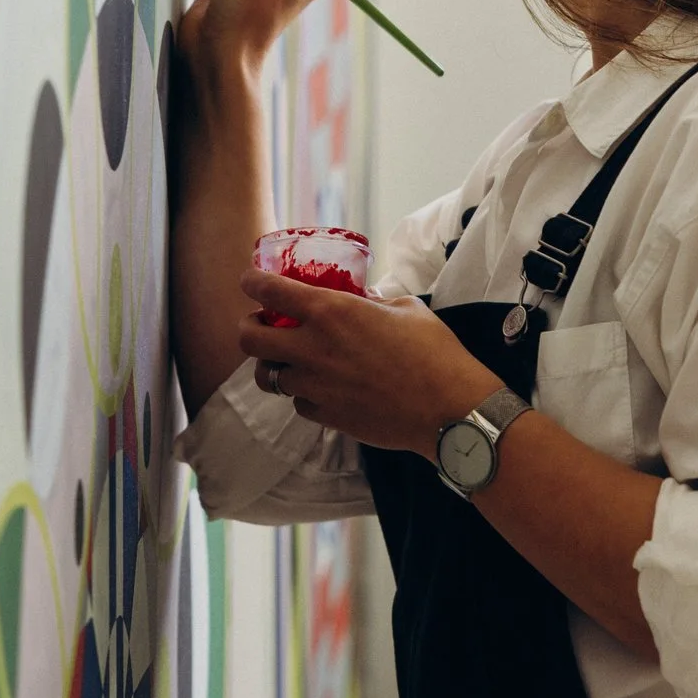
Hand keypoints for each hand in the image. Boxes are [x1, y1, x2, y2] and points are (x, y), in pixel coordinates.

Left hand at [235, 270, 502, 458]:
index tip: (250, 280)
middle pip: (249, 339)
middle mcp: (313, 349)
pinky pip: (297, 402)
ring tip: (288, 360)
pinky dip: (302, 393)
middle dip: (248, 328)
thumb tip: (362, 299)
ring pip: (267, 377)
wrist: (449, 410)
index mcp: (331, 312)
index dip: (251, 282)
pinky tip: (322, 387)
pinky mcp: (325, 416)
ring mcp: (315, 386)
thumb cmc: (435, 352)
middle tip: (260, 325)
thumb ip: (373, 301)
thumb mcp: (405, 307)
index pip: (268, 290)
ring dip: (273, 365)